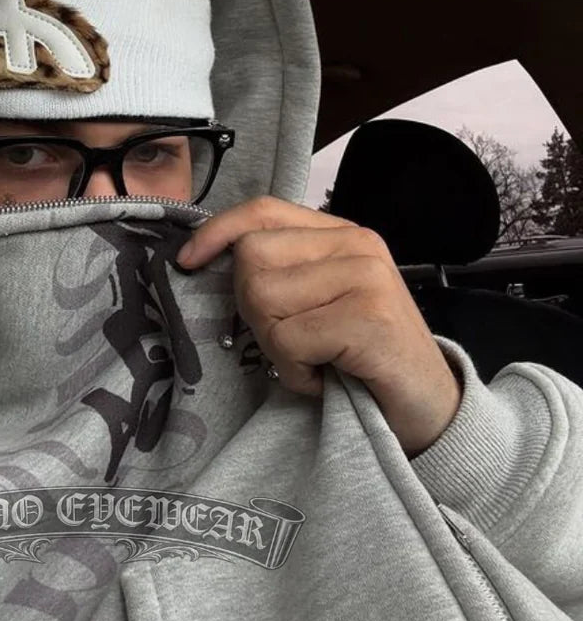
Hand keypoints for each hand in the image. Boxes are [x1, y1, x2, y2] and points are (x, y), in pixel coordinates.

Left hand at [175, 195, 462, 458]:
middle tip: (293, 340)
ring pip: (263, 299)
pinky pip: (290, 340)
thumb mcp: (320, 302)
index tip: (187, 261)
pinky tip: (326, 377)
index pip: (263, 211)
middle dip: (255, 310)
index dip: (217, 231)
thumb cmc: (364, 357)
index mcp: (340, 234)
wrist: (432, 410)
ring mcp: (365, 278)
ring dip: (277, 347)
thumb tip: (205, 259)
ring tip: (314, 359)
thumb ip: (282, 272)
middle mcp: (355, 245)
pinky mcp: (369, 318)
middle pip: (251, 259)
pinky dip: (296, 372)